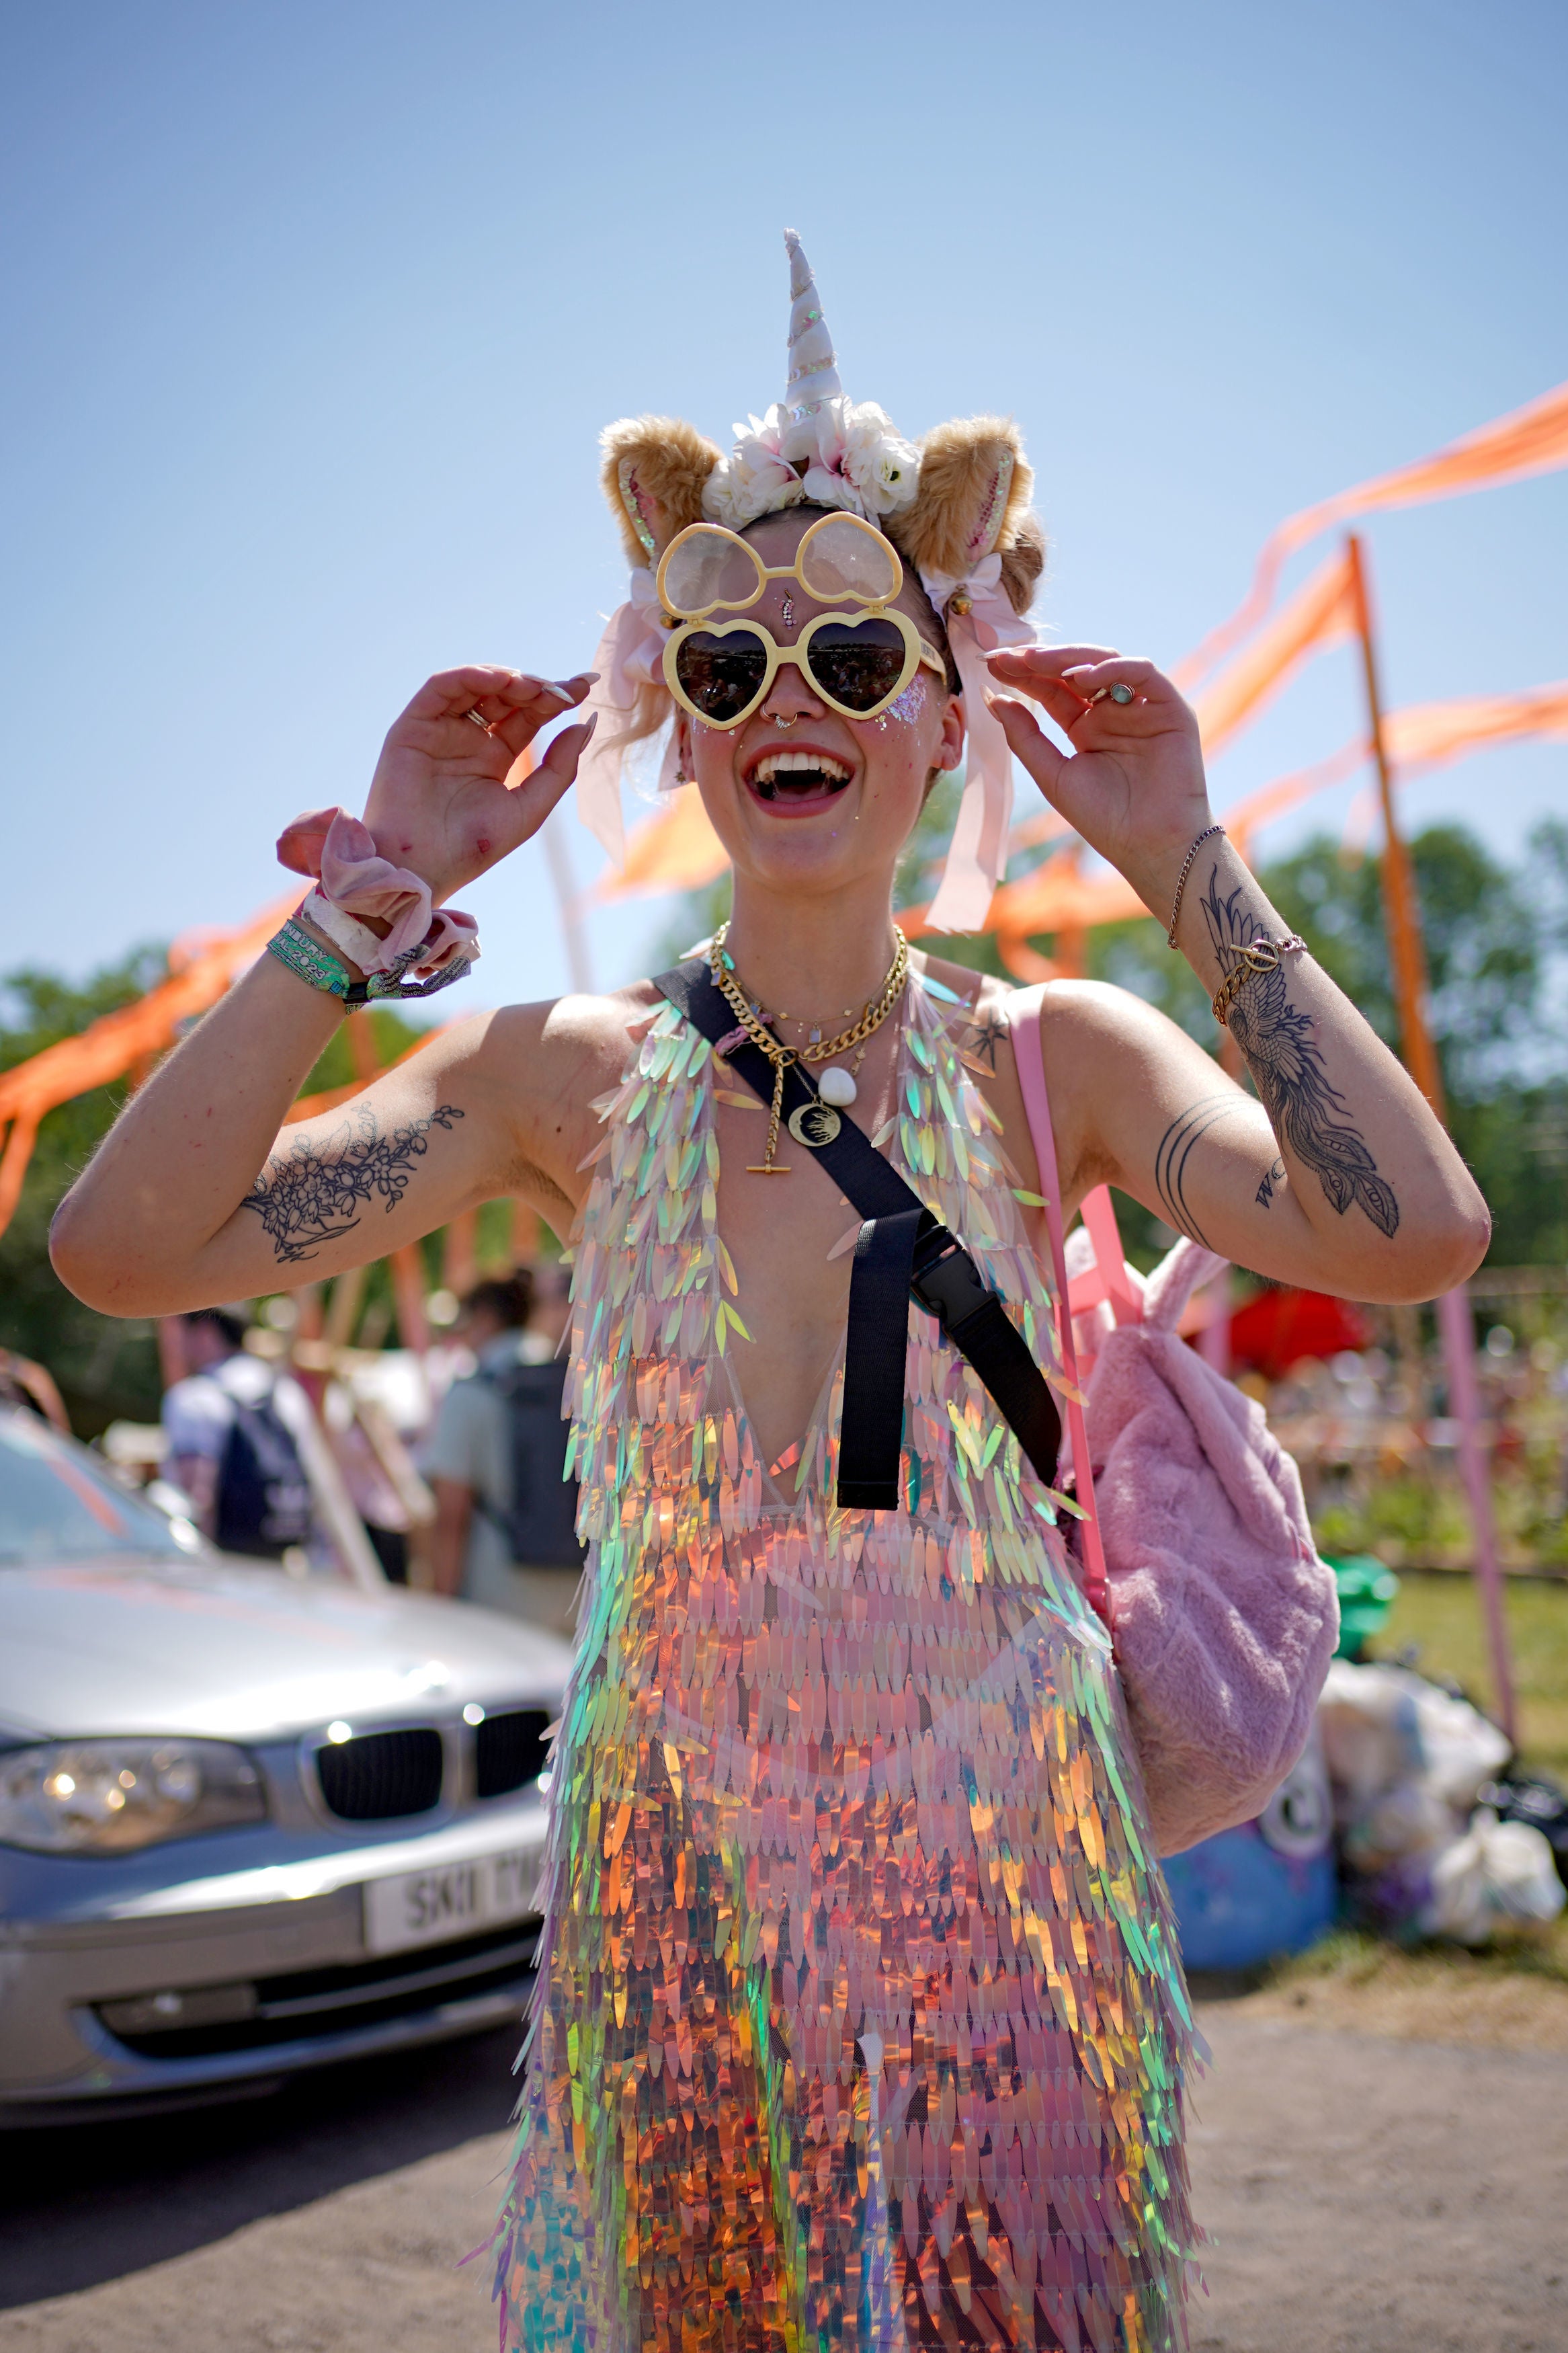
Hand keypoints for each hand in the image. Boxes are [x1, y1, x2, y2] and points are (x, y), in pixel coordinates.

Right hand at [361, 666, 597, 902]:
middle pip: (506, 697)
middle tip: (563, 689)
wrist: (422, 868)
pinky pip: (440, 689)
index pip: (529, 715)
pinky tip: (499, 679)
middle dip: (536, 687)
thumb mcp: (529, 808)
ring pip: (474, 686)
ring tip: (533, 686)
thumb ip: (559, 769)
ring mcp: (440, 730)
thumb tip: (585, 724)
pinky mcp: (412, 727)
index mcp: (495, 756)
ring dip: (506, 678)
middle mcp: (468, 739)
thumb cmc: (472, 847)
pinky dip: (469, 676)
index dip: (555, 699)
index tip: (584, 685)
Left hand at [984, 645, 1210, 918]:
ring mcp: (1141, 707)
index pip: (1052, 689)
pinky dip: (1113, 668)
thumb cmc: (1104, 818)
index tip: (992, 664)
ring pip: (1107, 663)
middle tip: (1008, 656)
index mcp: (1085, 727)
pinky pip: (1143, 674)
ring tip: (1037, 661)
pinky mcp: (1170, 708)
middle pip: (1075, 671)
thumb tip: (993, 700)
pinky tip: (1082, 675)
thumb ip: (1025, 737)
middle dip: (1040, 661)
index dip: (1023, 675)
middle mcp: (1112, 712)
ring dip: (1071, 658)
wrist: (1149, 845)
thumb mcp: (1054, 775)